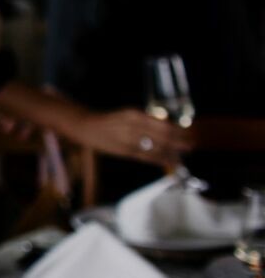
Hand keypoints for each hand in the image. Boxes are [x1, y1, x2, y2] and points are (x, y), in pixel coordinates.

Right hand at [74, 107, 192, 165]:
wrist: (86, 126)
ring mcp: (129, 140)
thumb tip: (168, 129)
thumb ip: (146, 122)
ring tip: (182, 156)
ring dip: (171, 153)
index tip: (189, 135)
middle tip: (191, 146)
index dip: (177, 131)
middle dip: (179, 143)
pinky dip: (160, 160)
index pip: (162, 124)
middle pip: (162, 137)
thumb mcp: (128, 115)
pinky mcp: (125, 151)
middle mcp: (133, 126)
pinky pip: (147, 157)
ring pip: (156, 148)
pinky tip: (170, 162)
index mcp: (135, 115)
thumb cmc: (110, 121)